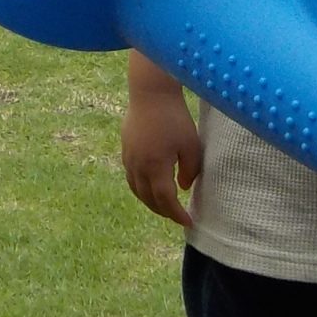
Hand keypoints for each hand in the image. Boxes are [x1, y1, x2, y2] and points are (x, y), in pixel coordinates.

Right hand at [121, 82, 202, 227]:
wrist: (150, 93)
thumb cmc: (175, 117)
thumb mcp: (191, 145)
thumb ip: (190, 170)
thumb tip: (183, 187)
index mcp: (155, 167)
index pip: (166, 201)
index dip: (177, 214)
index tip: (188, 222)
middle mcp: (138, 167)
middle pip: (149, 200)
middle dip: (164, 212)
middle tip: (178, 216)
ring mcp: (129, 159)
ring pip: (137, 190)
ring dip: (150, 202)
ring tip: (164, 206)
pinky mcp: (125, 150)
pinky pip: (131, 178)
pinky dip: (141, 189)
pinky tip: (150, 187)